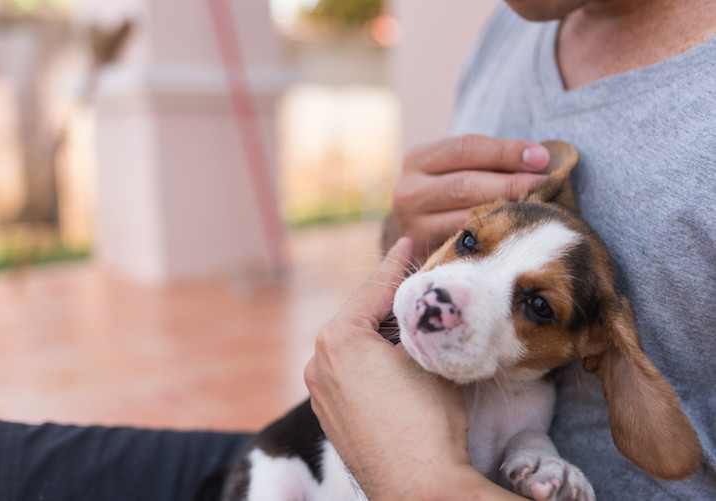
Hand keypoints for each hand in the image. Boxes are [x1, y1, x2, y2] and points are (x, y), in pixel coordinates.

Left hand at [304, 237, 470, 499]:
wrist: (418, 486)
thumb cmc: (428, 418)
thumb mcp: (428, 355)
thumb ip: (418, 323)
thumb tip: (420, 307)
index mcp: (338, 338)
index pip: (375, 290)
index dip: (397, 263)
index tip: (407, 241)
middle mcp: (318, 362)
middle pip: (361, 318)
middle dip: (389, 301)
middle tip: (415, 280)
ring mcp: (320, 393)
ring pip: (355, 347)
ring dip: (381, 334)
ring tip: (410, 321)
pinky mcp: (330, 416)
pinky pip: (351, 375)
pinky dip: (371, 362)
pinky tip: (395, 361)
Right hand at [385, 135, 548, 264]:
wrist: (416, 228)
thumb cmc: (449, 191)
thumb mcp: (457, 167)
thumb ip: (488, 161)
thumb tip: (540, 160)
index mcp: (417, 159)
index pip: (465, 149)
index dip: (506, 151)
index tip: (542, 157)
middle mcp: (409, 192)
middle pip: (465, 185)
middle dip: (511, 183)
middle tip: (546, 185)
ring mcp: (412, 226)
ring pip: (465, 218)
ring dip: (505, 213)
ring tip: (540, 209)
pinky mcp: (422, 255)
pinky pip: (464, 245)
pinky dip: (493, 239)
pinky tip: (517, 234)